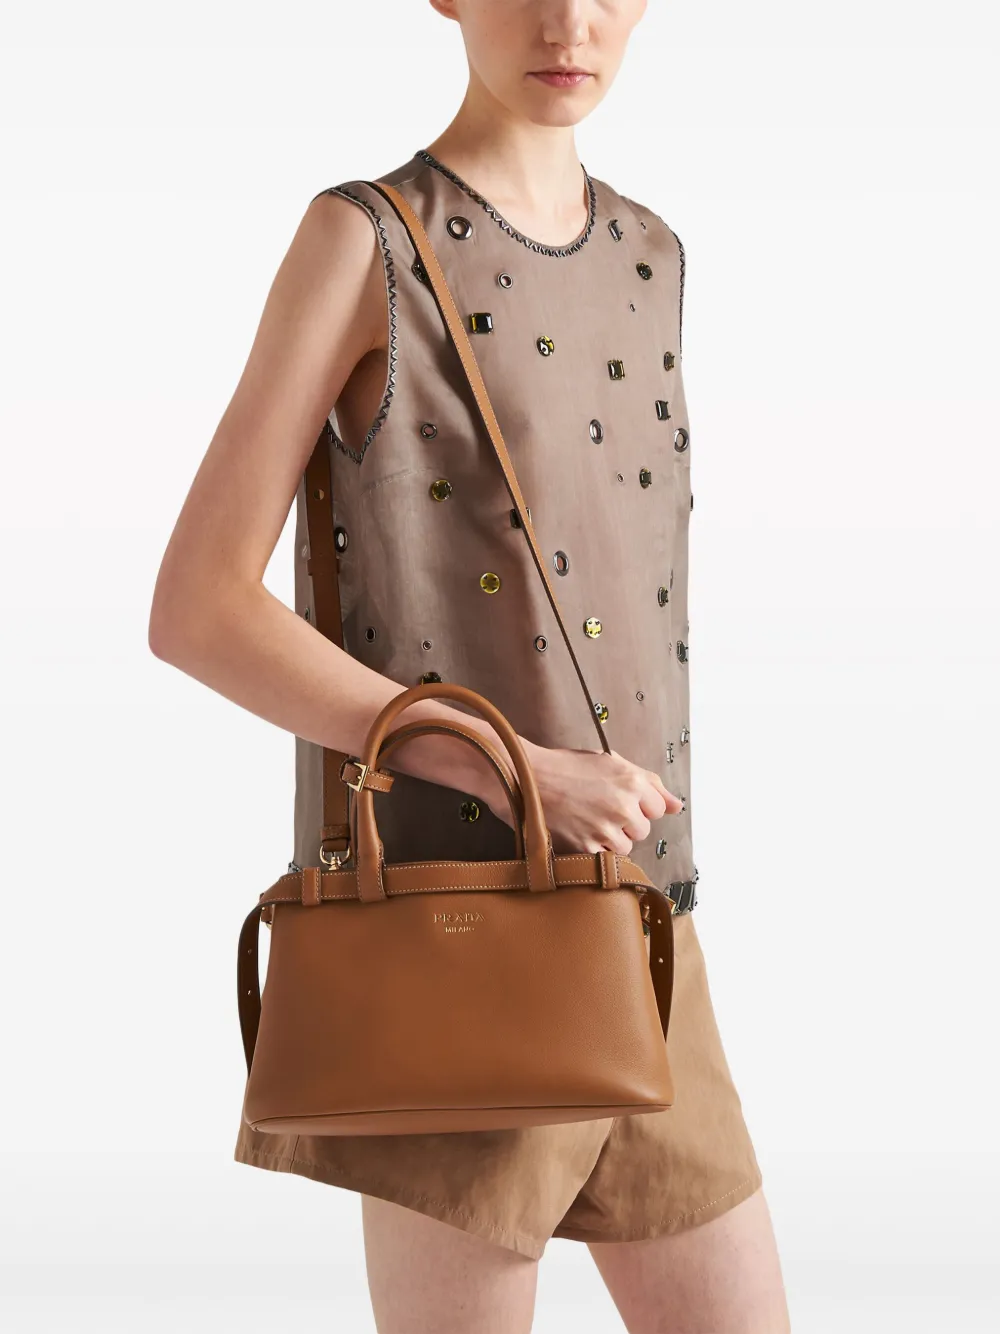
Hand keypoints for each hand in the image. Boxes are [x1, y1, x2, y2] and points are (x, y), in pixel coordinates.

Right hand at [485, 740, 682, 856]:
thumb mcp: (610, 762)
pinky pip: (604, 859)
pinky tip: (578, 832)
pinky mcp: (587, 848)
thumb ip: (649, 783)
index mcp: (632, 780)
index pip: (657, 808)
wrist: (524, 776)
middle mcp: (623, 805)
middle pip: (642, 830)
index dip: (638, 805)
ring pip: (626, 848)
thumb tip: (676, 805)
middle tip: (598, 810)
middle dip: (625, 824)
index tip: (618, 800)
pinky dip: (593, 851)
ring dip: (610, 840)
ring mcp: (605, 829)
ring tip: (586, 821)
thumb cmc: (565, 766)